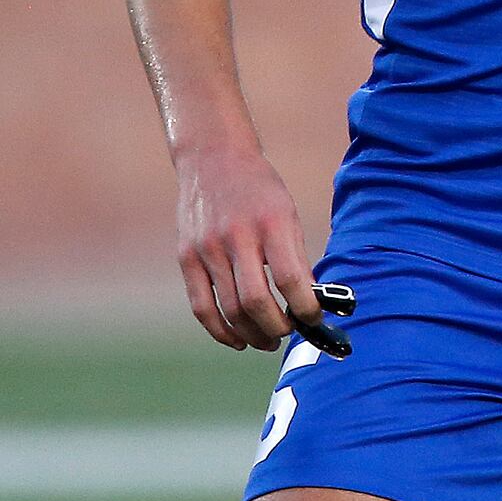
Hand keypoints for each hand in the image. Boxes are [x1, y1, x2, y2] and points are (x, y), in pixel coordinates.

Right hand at [174, 143, 321, 351]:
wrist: (213, 159)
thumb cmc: (260, 189)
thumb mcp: (288, 212)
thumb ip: (296, 254)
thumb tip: (309, 300)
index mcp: (271, 222)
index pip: (289, 277)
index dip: (304, 306)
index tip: (315, 319)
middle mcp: (236, 236)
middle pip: (255, 300)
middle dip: (277, 326)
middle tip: (290, 333)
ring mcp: (207, 249)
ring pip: (228, 309)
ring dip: (251, 334)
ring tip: (268, 341)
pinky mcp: (186, 258)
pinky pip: (201, 306)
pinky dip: (220, 330)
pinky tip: (238, 339)